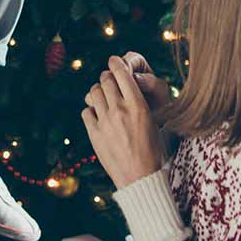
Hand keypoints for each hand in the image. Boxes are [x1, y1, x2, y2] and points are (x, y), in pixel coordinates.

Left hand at [81, 55, 167, 188]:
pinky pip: (86, 112)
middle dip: (106, 77)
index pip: (122, 74)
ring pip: (93, 93)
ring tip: (102, 97)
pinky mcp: (94, 134)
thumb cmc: (153, 152)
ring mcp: (105, 122)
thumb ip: (141, 103)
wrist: (141, 178)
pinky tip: (97, 116)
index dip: (116, 64)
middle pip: (105, 80)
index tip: (114, 61)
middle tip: (108, 80)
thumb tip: (132, 87)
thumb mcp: (154, 123)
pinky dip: (90, 110)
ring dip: (97, 91)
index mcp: (138, 106)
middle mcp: (120, 110)